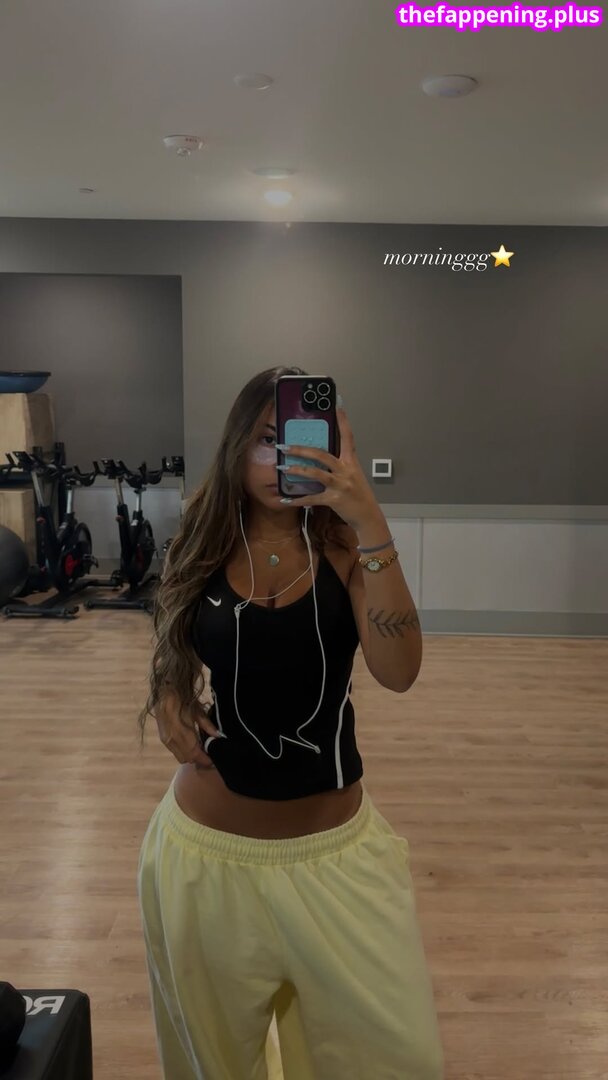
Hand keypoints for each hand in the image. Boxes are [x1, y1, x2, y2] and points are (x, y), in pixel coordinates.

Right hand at [154, 690, 220, 769]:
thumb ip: (207, 726)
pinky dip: (183, 751)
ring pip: (180, 757)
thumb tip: (218, 737)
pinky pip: (175, 751)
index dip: (205, 760)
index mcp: (182, 735)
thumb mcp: (198, 711)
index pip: (195, 755)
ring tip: (200, 748)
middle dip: (198, 759)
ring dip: (190, 756)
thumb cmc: (184, 699)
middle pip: (187, 759)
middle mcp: (172, 741)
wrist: (165, 691)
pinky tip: (190, 743)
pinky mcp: (162, 738)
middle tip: (208, 754)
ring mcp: (166, 740)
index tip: (214, 760)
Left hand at [278, 407, 378, 528]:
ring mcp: (340, 485)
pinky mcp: (334, 500)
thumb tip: (324, 457)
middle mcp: (346, 471)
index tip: (336, 406)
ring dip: (297, 469)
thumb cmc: (360, 496)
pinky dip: (297, 500)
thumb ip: (342, 465)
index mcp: (352, 462)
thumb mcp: (354, 476)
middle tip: (285, 445)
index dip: (342, 422)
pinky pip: (312, 498)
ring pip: (315, 473)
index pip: (347, 438)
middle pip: (321, 454)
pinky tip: (285, 499)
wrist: (369, 516)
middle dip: (301, 449)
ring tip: (283, 467)